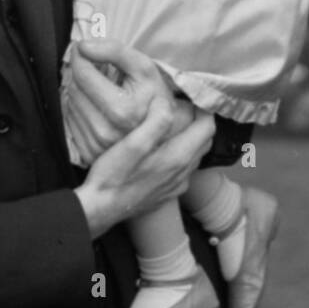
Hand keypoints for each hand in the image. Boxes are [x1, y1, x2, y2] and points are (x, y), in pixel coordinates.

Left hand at [63, 37, 193, 165]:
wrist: (164, 131)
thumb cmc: (152, 94)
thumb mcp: (143, 67)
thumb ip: (115, 51)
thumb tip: (84, 46)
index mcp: (122, 111)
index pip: (83, 74)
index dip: (80, 55)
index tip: (83, 47)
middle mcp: (106, 133)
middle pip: (74, 88)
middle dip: (81, 72)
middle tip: (95, 67)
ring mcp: (95, 146)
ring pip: (69, 103)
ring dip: (79, 89)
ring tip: (98, 87)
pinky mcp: (87, 153)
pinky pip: (69, 120)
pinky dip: (78, 107)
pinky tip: (94, 104)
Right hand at [74, 97, 214, 237]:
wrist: (100, 210)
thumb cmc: (113, 175)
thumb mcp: (132, 142)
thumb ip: (156, 121)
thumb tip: (168, 102)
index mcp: (177, 156)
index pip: (208, 127)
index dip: (204, 109)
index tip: (192, 97)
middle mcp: (183, 172)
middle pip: (205, 140)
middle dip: (201, 121)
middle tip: (185, 106)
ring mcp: (177, 185)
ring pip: (196, 155)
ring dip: (192, 138)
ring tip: (177, 123)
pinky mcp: (168, 193)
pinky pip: (185, 169)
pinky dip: (184, 154)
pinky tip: (166, 150)